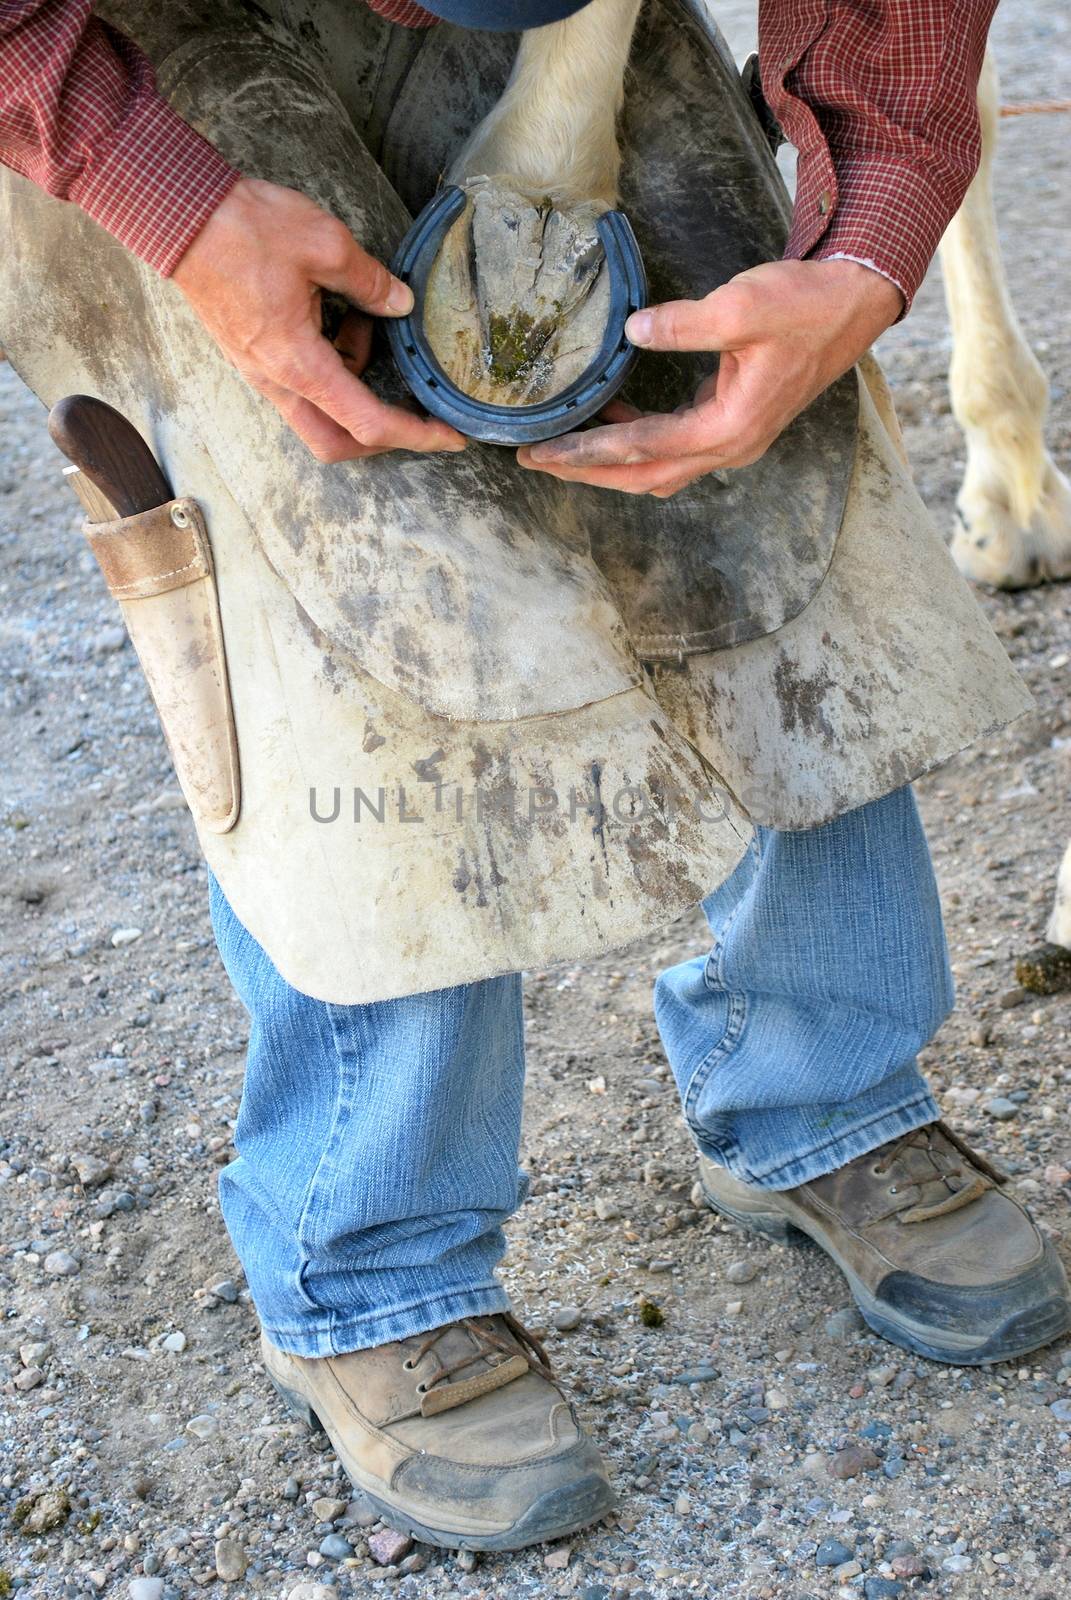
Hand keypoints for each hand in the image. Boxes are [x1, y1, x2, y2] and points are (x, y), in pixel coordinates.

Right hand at [172, 177, 465, 461]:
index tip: (452, 437)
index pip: (368, 423)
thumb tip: (401, 304)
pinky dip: (335, 361)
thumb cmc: (244, 228)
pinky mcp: (257, 356)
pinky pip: (304, 382)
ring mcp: (263, 372)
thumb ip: (370, 283)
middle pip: (337, 441)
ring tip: (367, 321)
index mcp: (299, 364)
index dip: (416, 435)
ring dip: (356, 381)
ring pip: (321, 412)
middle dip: (382, 435)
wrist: (179, 215)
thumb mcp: (325, 244)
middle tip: (417, 408)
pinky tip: (341, 314)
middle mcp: (278, 382)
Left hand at [517, 258, 901, 494]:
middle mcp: (728, 446)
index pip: (640, 449)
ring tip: (560, 446)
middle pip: (642, 477)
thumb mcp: (741, 306)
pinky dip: (637, 440)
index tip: (541, 451)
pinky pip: (674, 445)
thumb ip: (683, 324)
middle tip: (534, 461)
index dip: (585, 451)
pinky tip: (611, 415)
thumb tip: (633, 330)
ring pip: (657, 469)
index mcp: (728, 428)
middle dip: (586, 471)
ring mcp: (732, 439)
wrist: (852, 303)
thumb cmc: (804, 305)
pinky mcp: (732, 422)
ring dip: (610, 463)